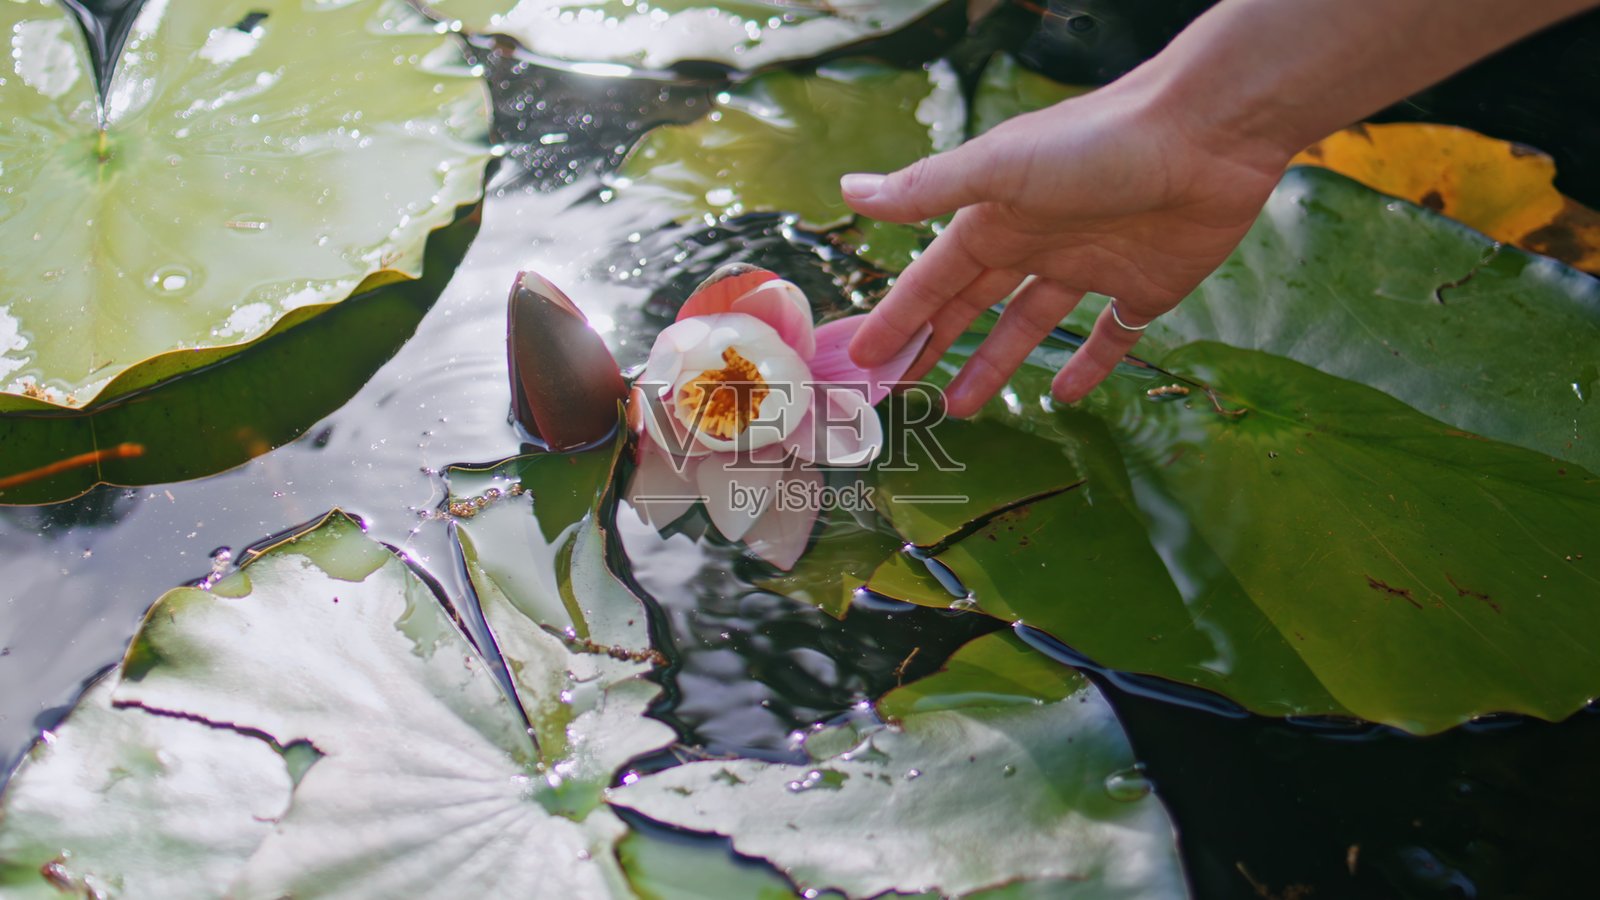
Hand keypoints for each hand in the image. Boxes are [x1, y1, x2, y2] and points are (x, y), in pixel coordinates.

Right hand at [840, 78, 1287, 415]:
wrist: (1208, 134)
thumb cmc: (1097, 144)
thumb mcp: (999, 167)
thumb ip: (927, 188)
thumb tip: (849, 192)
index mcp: (996, 218)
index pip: (933, 280)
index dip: (898, 319)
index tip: (865, 358)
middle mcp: (1036, 243)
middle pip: (971, 306)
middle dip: (933, 345)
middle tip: (899, 392)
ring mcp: (1090, 267)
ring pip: (1028, 326)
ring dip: (994, 364)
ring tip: (960, 408)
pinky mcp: (1145, 288)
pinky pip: (1109, 336)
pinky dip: (1088, 366)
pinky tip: (1064, 397)